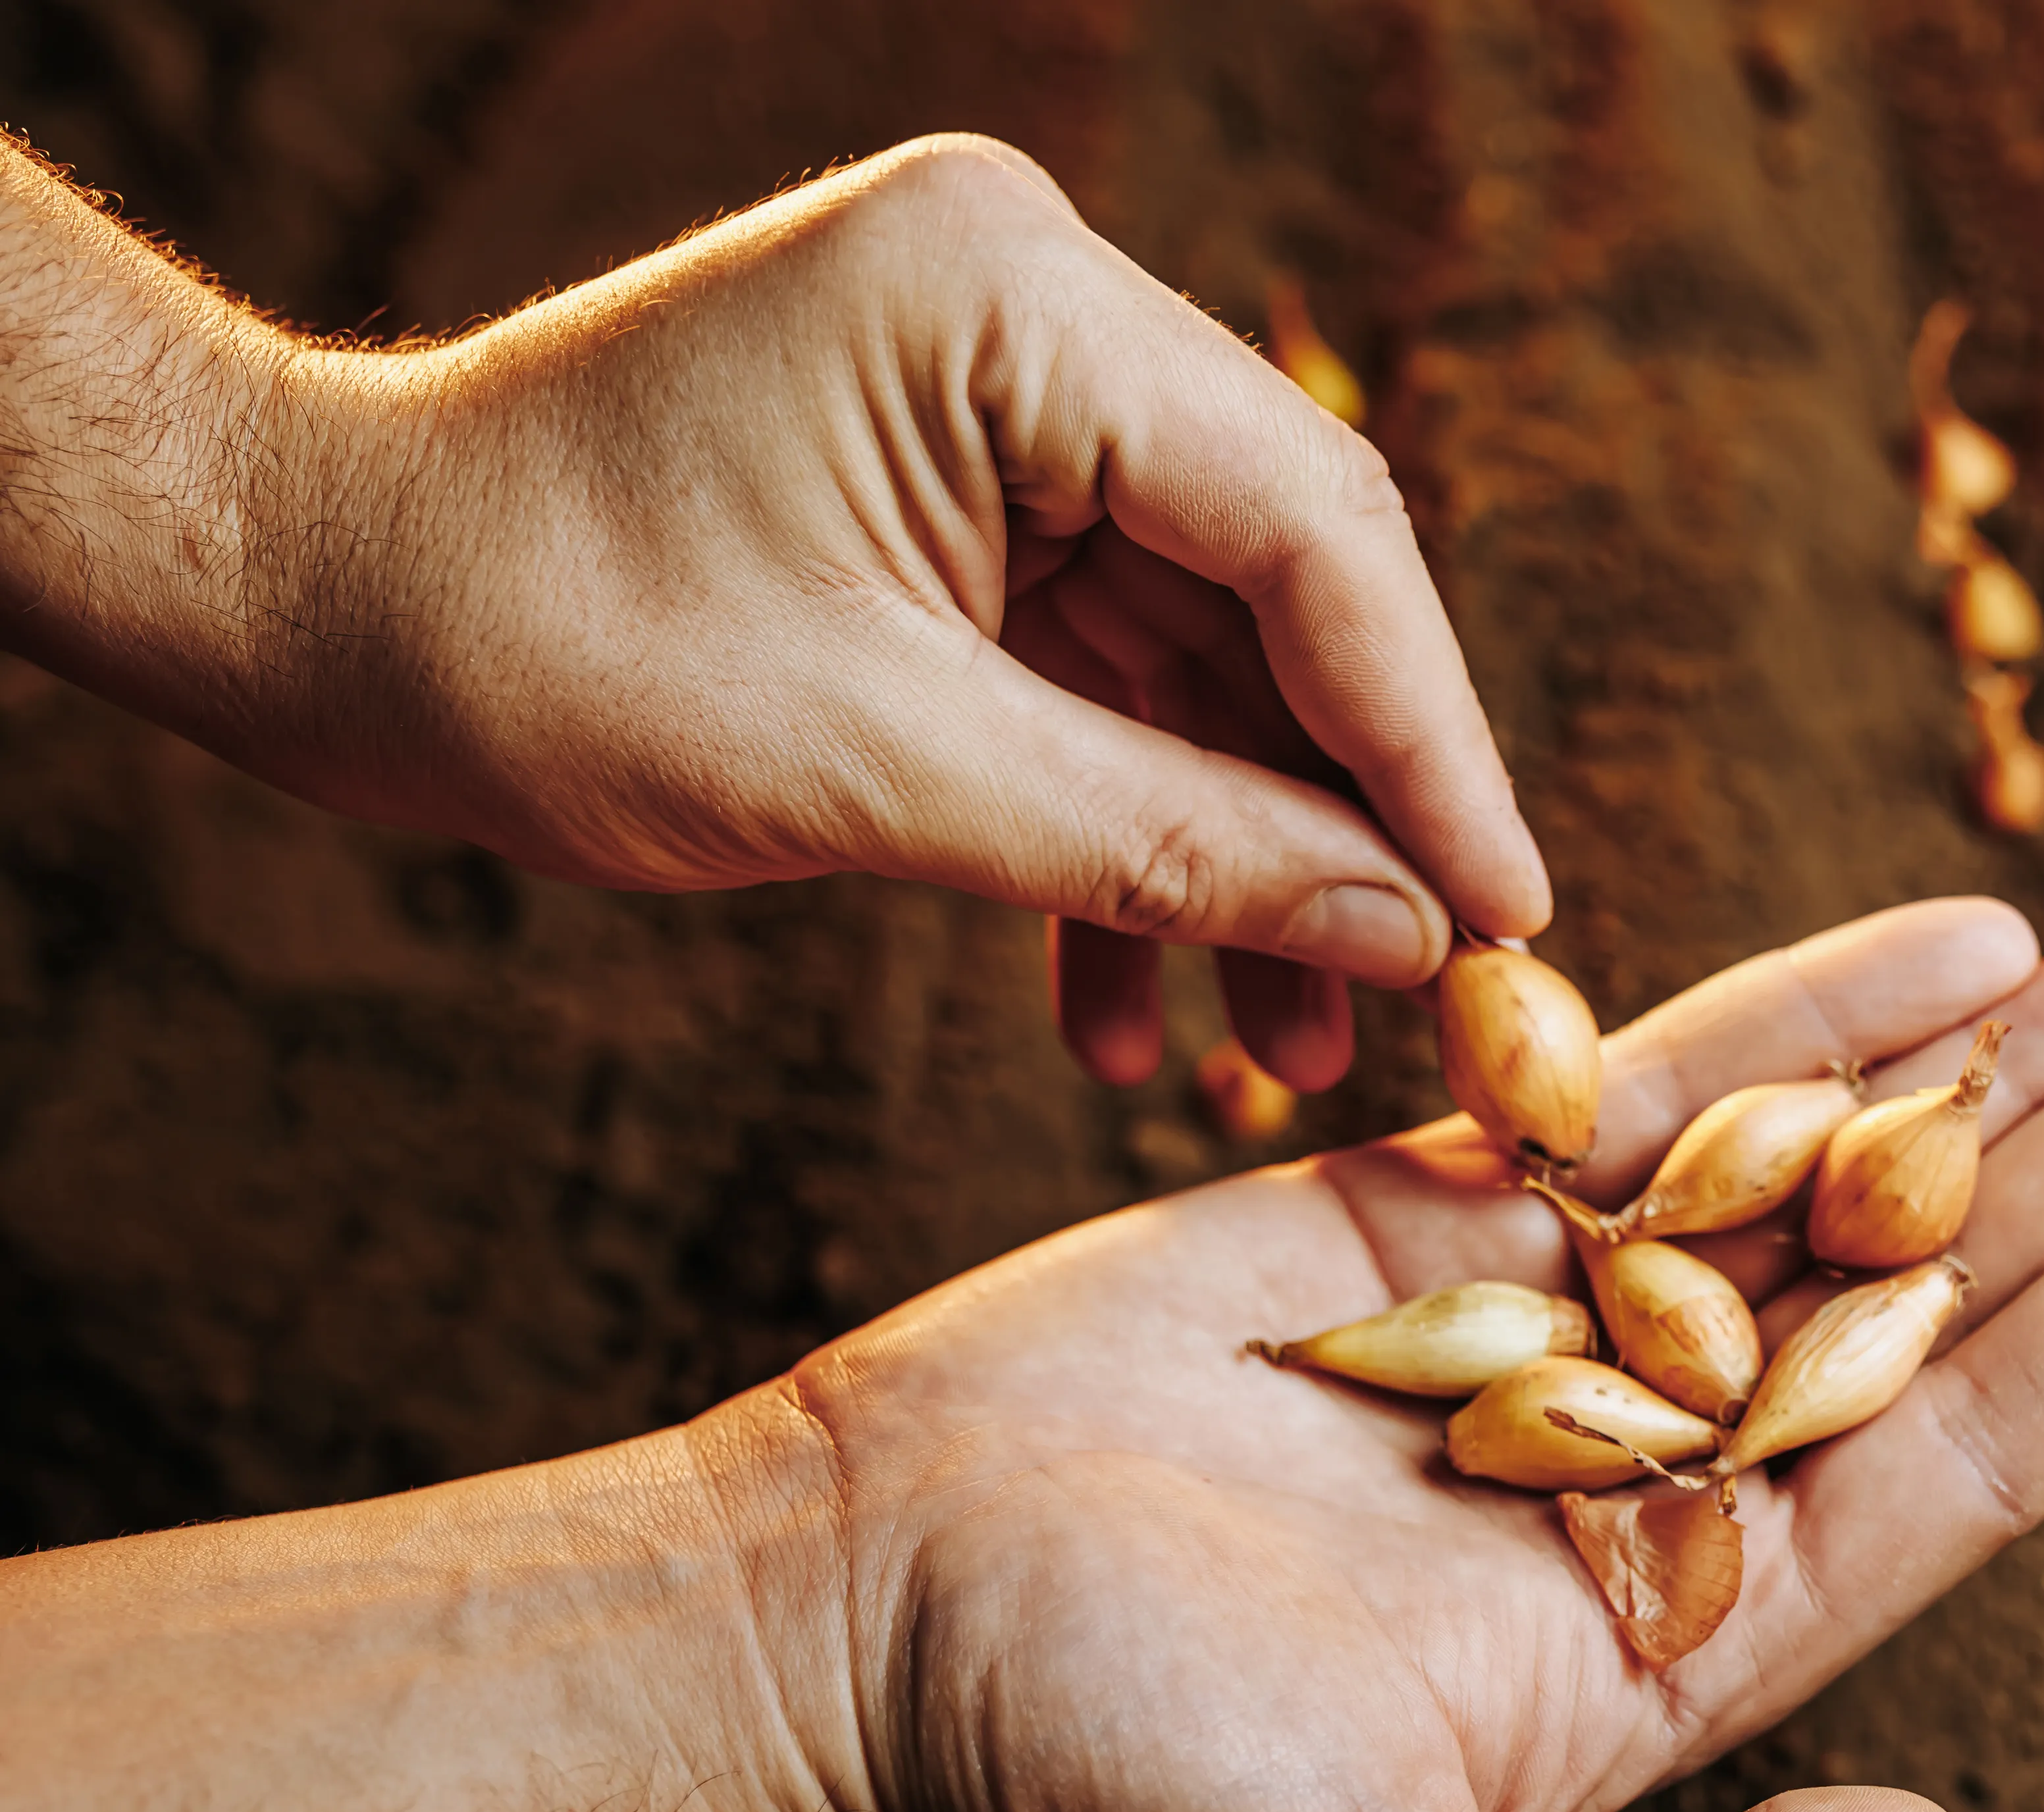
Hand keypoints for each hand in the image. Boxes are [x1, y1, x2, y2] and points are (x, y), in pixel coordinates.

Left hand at [232, 137, 1541, 1085]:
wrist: (316, 604)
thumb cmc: (537, 642)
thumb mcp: (877, 773)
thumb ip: (1167, 846)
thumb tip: (1409, 937)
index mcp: (1017, 301)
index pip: (1318, 533)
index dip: (1428, 748)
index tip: (1510, 927)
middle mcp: (1036, 316)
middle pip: (1288, 596)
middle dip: (1341, 827)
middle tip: (1415, 1019)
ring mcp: (1001, 405)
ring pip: (1207, 660)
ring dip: (1236, 866)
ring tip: (1265, 1061)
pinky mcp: (962, 500)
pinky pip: (1106, 678)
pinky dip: (1122, 837)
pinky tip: (1120, 1012)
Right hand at [721, 899, 2043, 1811]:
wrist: (857, 1620)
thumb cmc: (1094, 1802)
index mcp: (1678, 1642)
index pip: (1978, 1452)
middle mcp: (1649, 1474)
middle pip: (1950, 1287)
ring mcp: (1553, 1323)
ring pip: (1832, 1164)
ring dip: (2009, 1059)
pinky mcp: (1431, 1205)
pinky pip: (1656, 1082)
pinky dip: (1806, 1008)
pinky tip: (1962, 938)